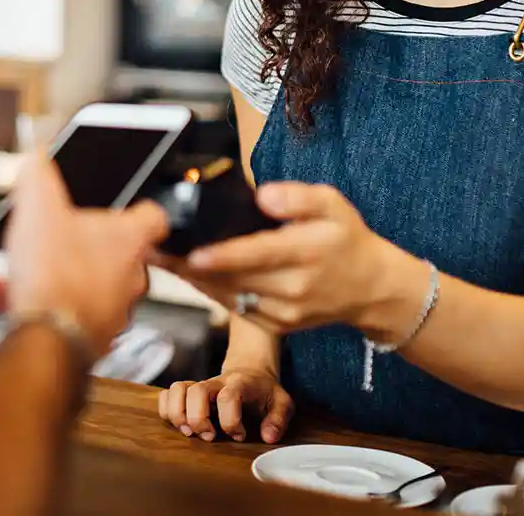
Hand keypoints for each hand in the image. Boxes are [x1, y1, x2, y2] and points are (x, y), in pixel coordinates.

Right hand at [0, 154, 169, 356]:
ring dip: (47, 269)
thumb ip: (38, 176)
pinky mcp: (87, 336)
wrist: (46, 340)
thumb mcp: (38, 207)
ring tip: (12, 261)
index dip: (137, 207)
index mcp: (129, 240)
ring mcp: (111, 310)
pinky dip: (27, 296)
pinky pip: (57, 308)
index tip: (124, 204)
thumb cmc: (56, 275)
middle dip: (81, 241)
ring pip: (80, 281)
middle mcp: (129, 277)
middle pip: (114, 251)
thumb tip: (36, 158)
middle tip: (53, 231)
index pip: (153, 217)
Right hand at [157, 368, 293, 443]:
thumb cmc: (264, 391)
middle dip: (199, 419)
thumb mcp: (282, 402)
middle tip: (209, 437)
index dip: (231, 421)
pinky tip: (180, 423)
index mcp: (240, 384)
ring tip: (189, 432)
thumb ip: (278, 418)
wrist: (250, 370)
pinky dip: (166, 409)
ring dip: (178, 414)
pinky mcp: (188, 391)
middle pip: (197, 391)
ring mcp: (200, 385)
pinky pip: (167, 394)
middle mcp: (216, 382)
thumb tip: (267, 436)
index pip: (228, 397)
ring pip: (177, 389)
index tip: (240, 434)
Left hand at [171, 182, 421, 337]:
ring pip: (229, 297)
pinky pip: (237, 309)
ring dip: (192, 280)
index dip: (223, 256)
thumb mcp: (332, 203)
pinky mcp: (278, 326)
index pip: (258, 255)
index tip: (192, 253)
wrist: (371, 288)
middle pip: (234, 279)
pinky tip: (188, 275)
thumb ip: (297, 197)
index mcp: (307, 253)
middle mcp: (294, 287)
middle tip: (152, 247)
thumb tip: (263, 196)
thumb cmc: (346, 239)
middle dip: (189, 265)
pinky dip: (211, 293)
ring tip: (159, 259)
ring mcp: (285, 312)